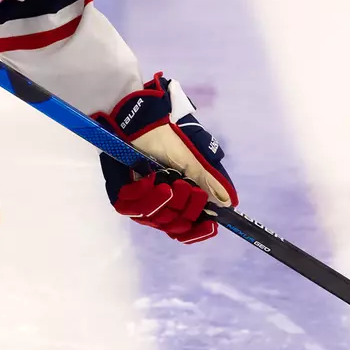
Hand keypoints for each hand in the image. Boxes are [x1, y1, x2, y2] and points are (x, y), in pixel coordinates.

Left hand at [97, 74, 236, 243]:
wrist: (143, 118)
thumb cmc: (170, 137)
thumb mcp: (195, 158)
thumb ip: (210, 181)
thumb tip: (228, 203)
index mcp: (178, 199)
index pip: (187, 229)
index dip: (199, 231)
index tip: (210, 224)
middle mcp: (159, 204)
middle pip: (173, 226)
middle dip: (185, 209)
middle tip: (188, 188)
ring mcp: (139, 200)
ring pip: (152, 218)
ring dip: (165, 203)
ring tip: (171, 184)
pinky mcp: (120, 193)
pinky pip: (130, 208)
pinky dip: (144, 196)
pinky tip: (152, 181)